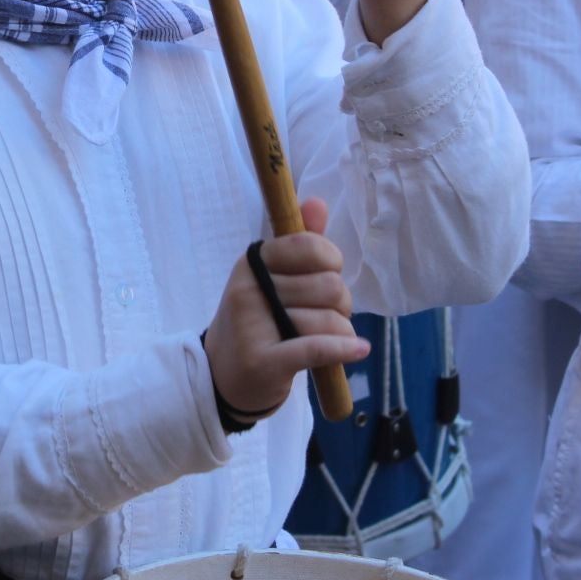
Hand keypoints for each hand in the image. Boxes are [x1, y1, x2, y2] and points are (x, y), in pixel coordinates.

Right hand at [203, 199, 367, 418]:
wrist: (222, 376)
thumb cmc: (257, 323)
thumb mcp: (271, 279)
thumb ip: (299, 243)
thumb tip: (316, 202)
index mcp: (253, 262)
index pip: (309, 245)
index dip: (330, 260)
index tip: (324, 276)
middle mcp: (249, 289)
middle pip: (329, 285)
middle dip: (340, 305)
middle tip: (324, 317)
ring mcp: (253, 325)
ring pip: (329, 320)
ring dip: (340, 333)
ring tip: (325, 341)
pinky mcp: (264, 361)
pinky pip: (317, 347)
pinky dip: (342, 349)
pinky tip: (358, 349)